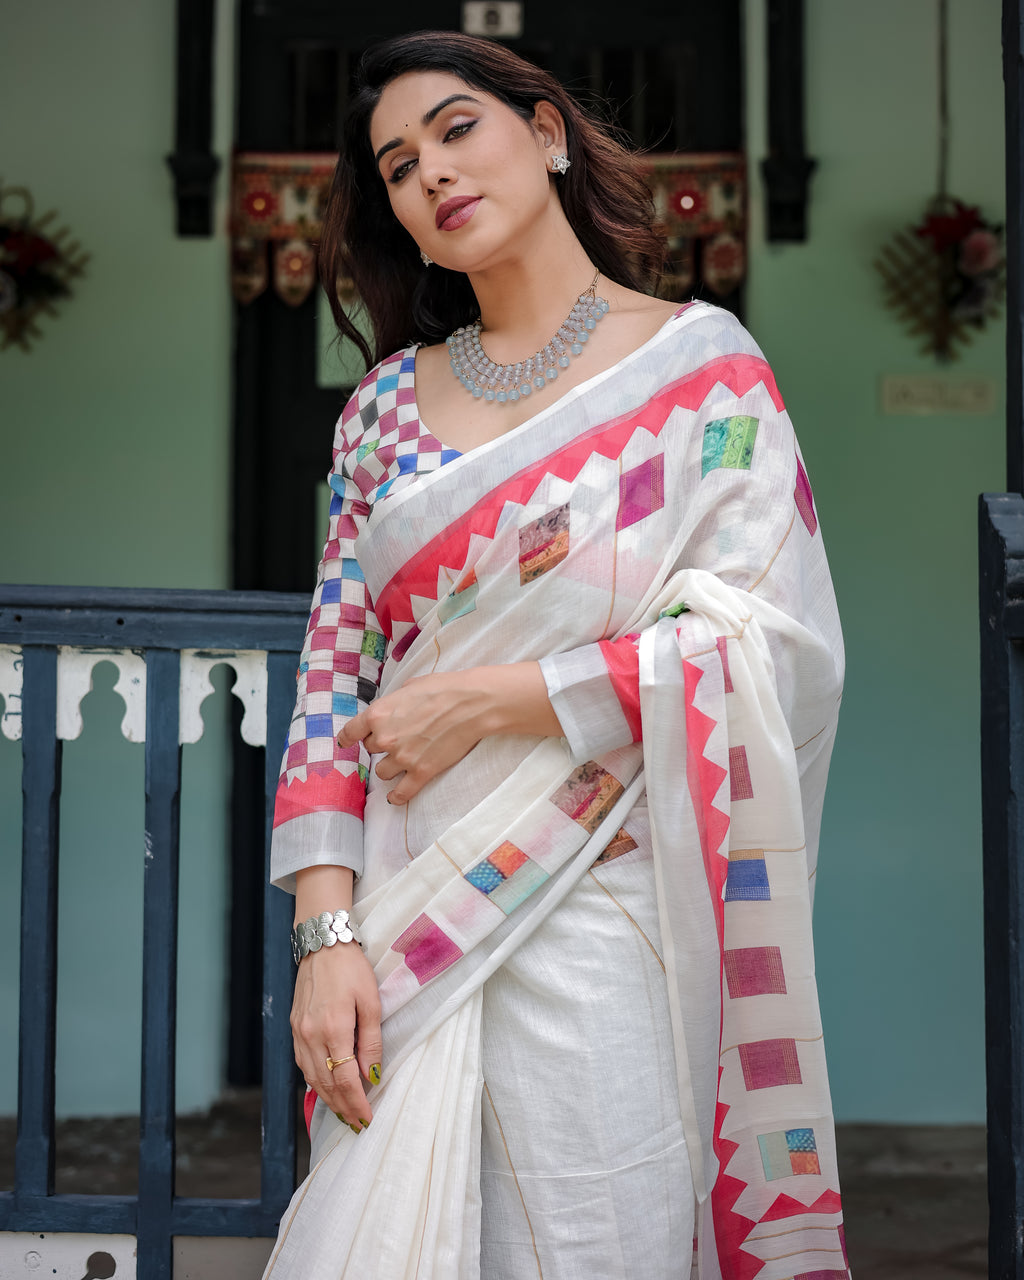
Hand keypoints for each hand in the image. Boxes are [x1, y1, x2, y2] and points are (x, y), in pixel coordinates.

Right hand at [290, 940, 382, 1132]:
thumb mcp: (371, 1001)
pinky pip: (302, 1063)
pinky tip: (325, 1088)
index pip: (345, 1079)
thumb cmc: (352, 969)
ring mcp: (298, 1032)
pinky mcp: (293, 1027)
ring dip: (327, 1099)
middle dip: (343, 1107)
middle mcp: (310, 1035)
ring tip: (344, 1112)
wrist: (323, 943)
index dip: (356, 1103)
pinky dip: (314, 1081)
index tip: (367, 1119)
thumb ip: (371, 1041)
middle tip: (357, 1123)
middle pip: (326, 1084)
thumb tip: (371, 1075)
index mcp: (334, 1028)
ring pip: (311, 1077)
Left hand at [337, 663, 562, 804]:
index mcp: (378, 714)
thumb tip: (388, 711)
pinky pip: (401, 793)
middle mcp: (385, 738)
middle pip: (370, 750)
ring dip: (389, 767)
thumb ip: (392, 703)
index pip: (350, 732)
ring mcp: (403, 758)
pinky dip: (397, 797)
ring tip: (401, 761)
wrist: (472, 704)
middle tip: (397, 738)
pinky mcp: (422, 772)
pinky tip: (394, 798)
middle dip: (380, 745)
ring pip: (382, 772)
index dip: (347, 738)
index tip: (346, 742)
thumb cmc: (443, 688)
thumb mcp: (408, 687)